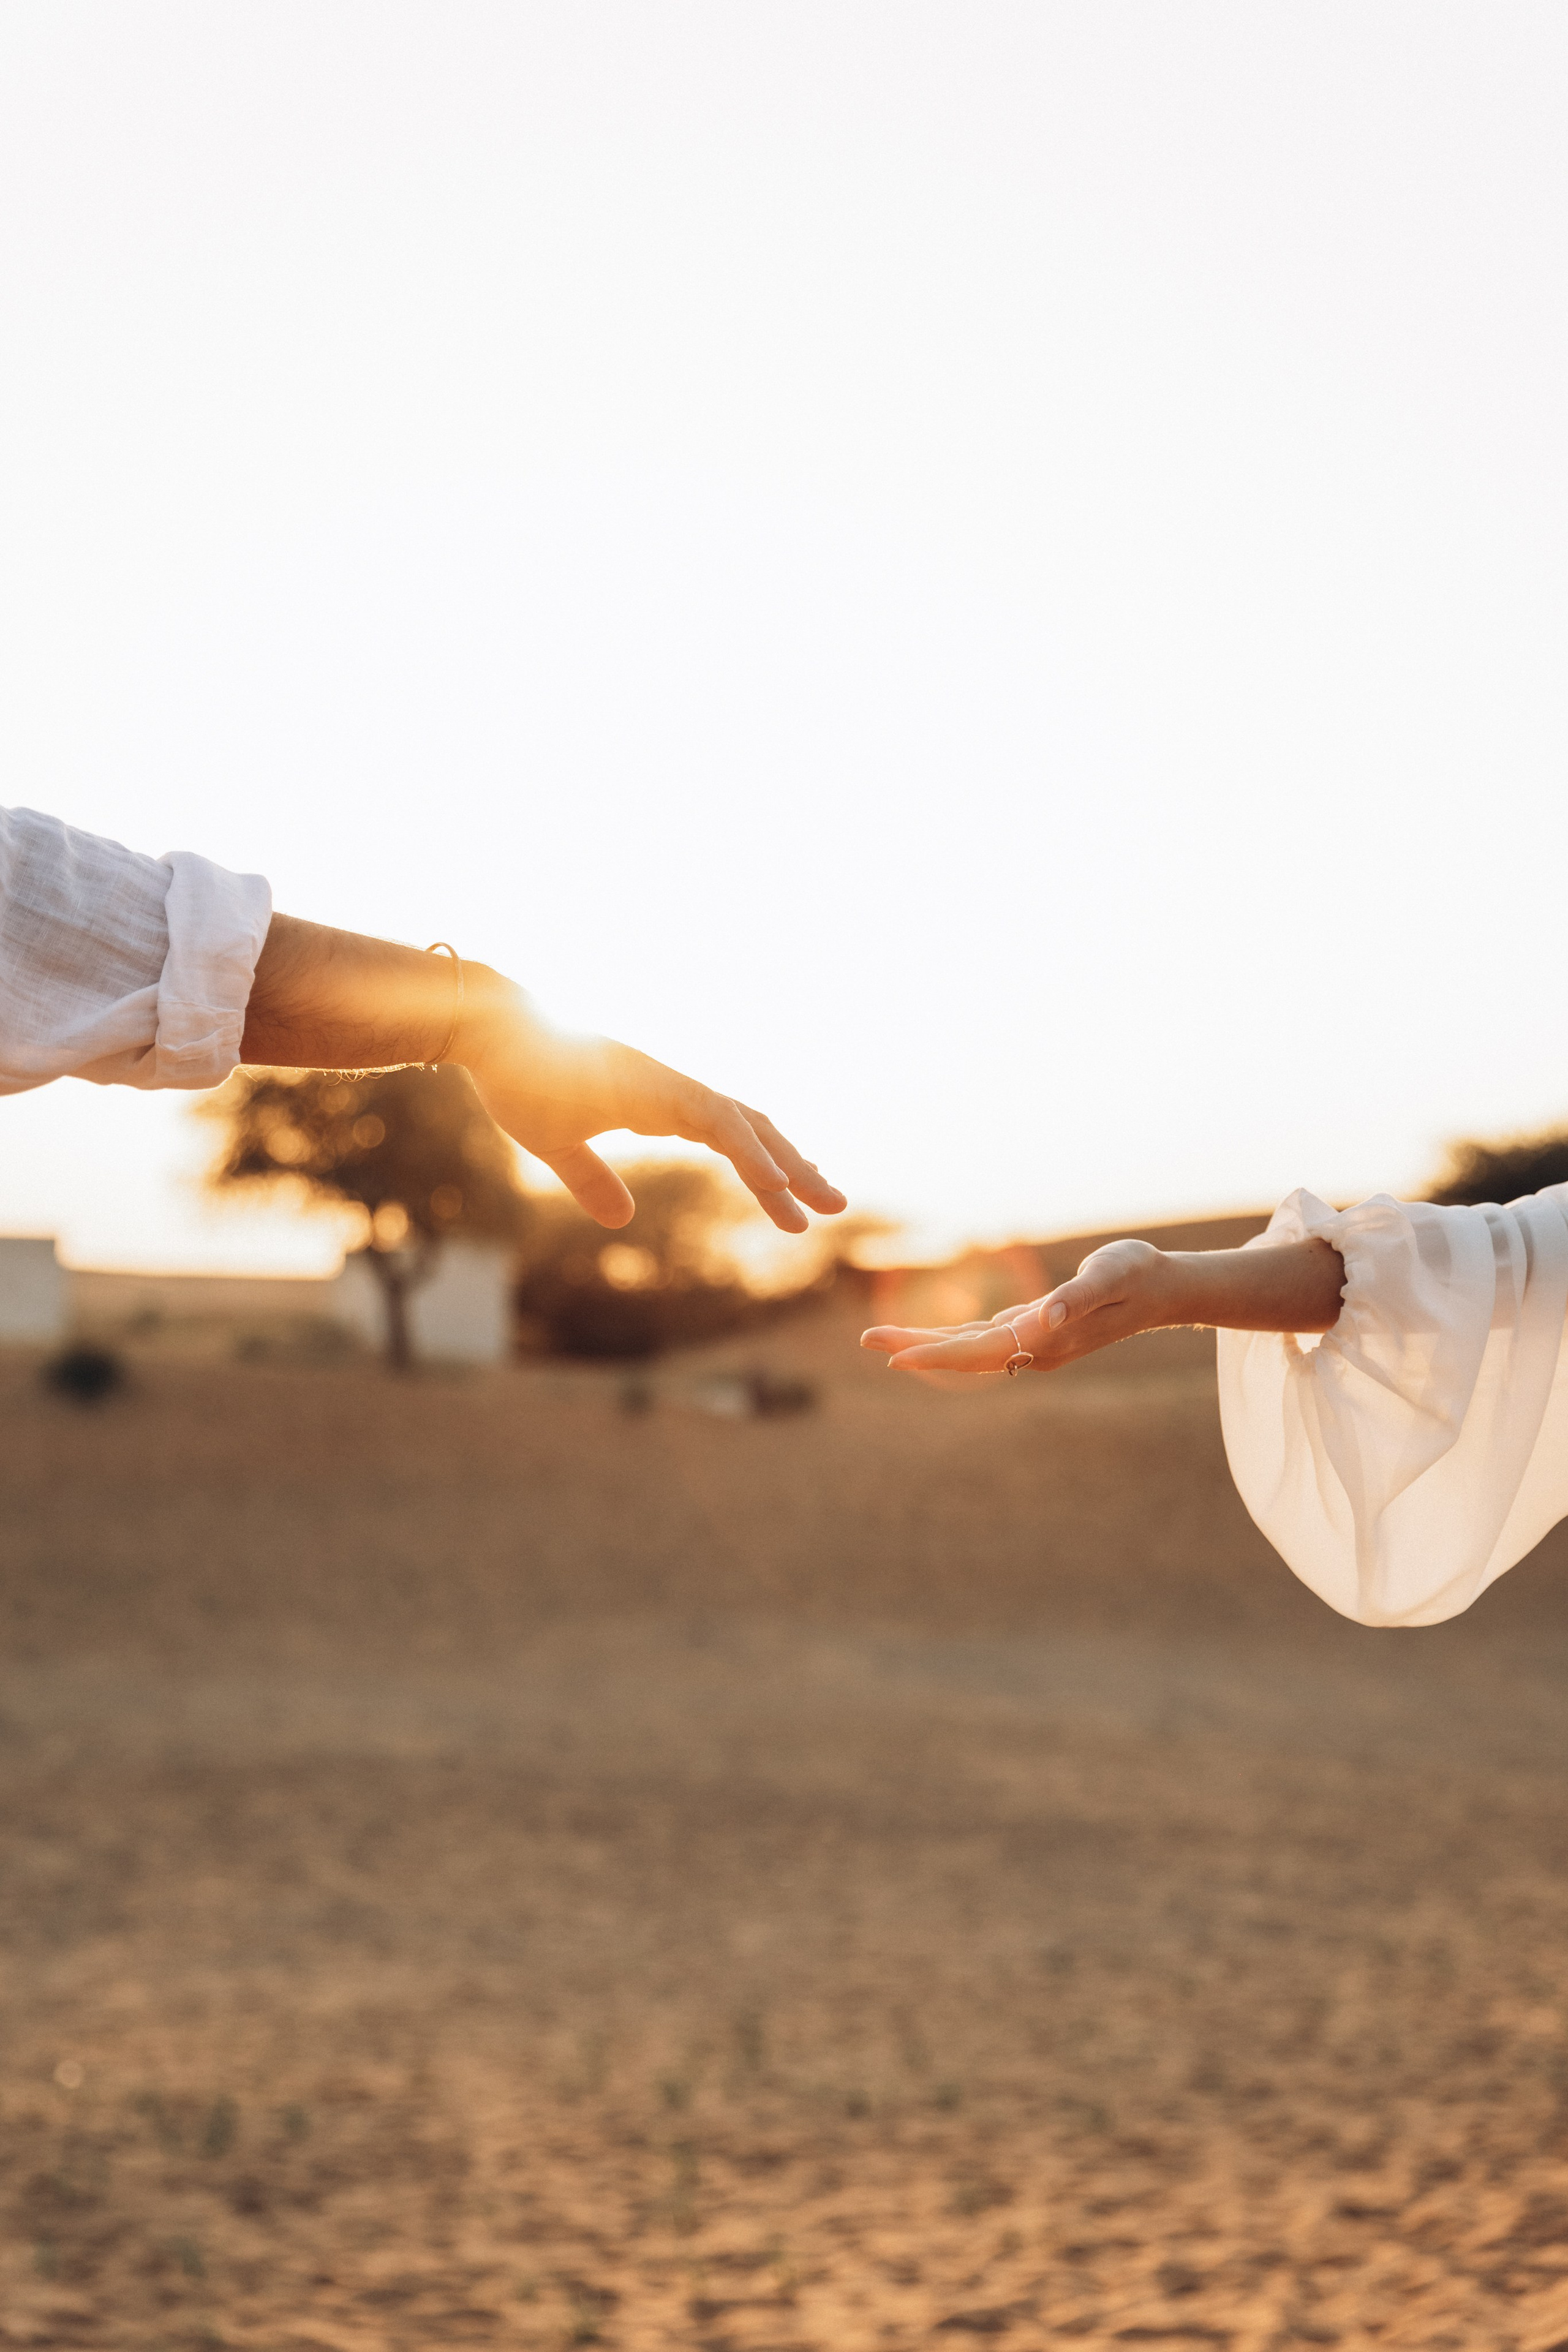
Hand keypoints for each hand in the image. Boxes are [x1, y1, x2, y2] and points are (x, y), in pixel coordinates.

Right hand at [241, 913, 845, 1233]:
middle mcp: (674, 1090)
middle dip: (796, 1166)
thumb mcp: (558, 1147)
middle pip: (753, 1127)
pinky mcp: (656, 1083)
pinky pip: (715, 1120)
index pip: (730, 1135)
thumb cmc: (517, 1081)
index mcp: (659, 1104)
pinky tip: (773, 1183)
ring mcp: (668, 1082)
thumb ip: (592, 1180)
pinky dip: (748, 1152)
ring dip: (785, 1166)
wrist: (487, 1033)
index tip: (795, 1204)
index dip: (766, 1166)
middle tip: (835, 1203)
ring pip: (745, 1125)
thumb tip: (622, 1219)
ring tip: (821, 1204)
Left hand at [860, 1239, 1177, 1374]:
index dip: (936, 1354)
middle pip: (962, 1354)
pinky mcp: (1035, 1330)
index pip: (977, 1351)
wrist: (1163, 1289)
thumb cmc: (1135, 1275)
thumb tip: (1043, 1317)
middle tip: (865, 1339)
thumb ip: (1075, 1298)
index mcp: (1043, 1339)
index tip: (895, 1356)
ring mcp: (1033, 1342)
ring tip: (883, 1338)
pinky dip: (952, 1338)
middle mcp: (1032, 1348)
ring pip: (968, 1347)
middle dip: (914, 1347)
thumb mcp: (1108, 1276)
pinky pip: (983, 1339)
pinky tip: (933, 1338)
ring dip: (926, 1343)